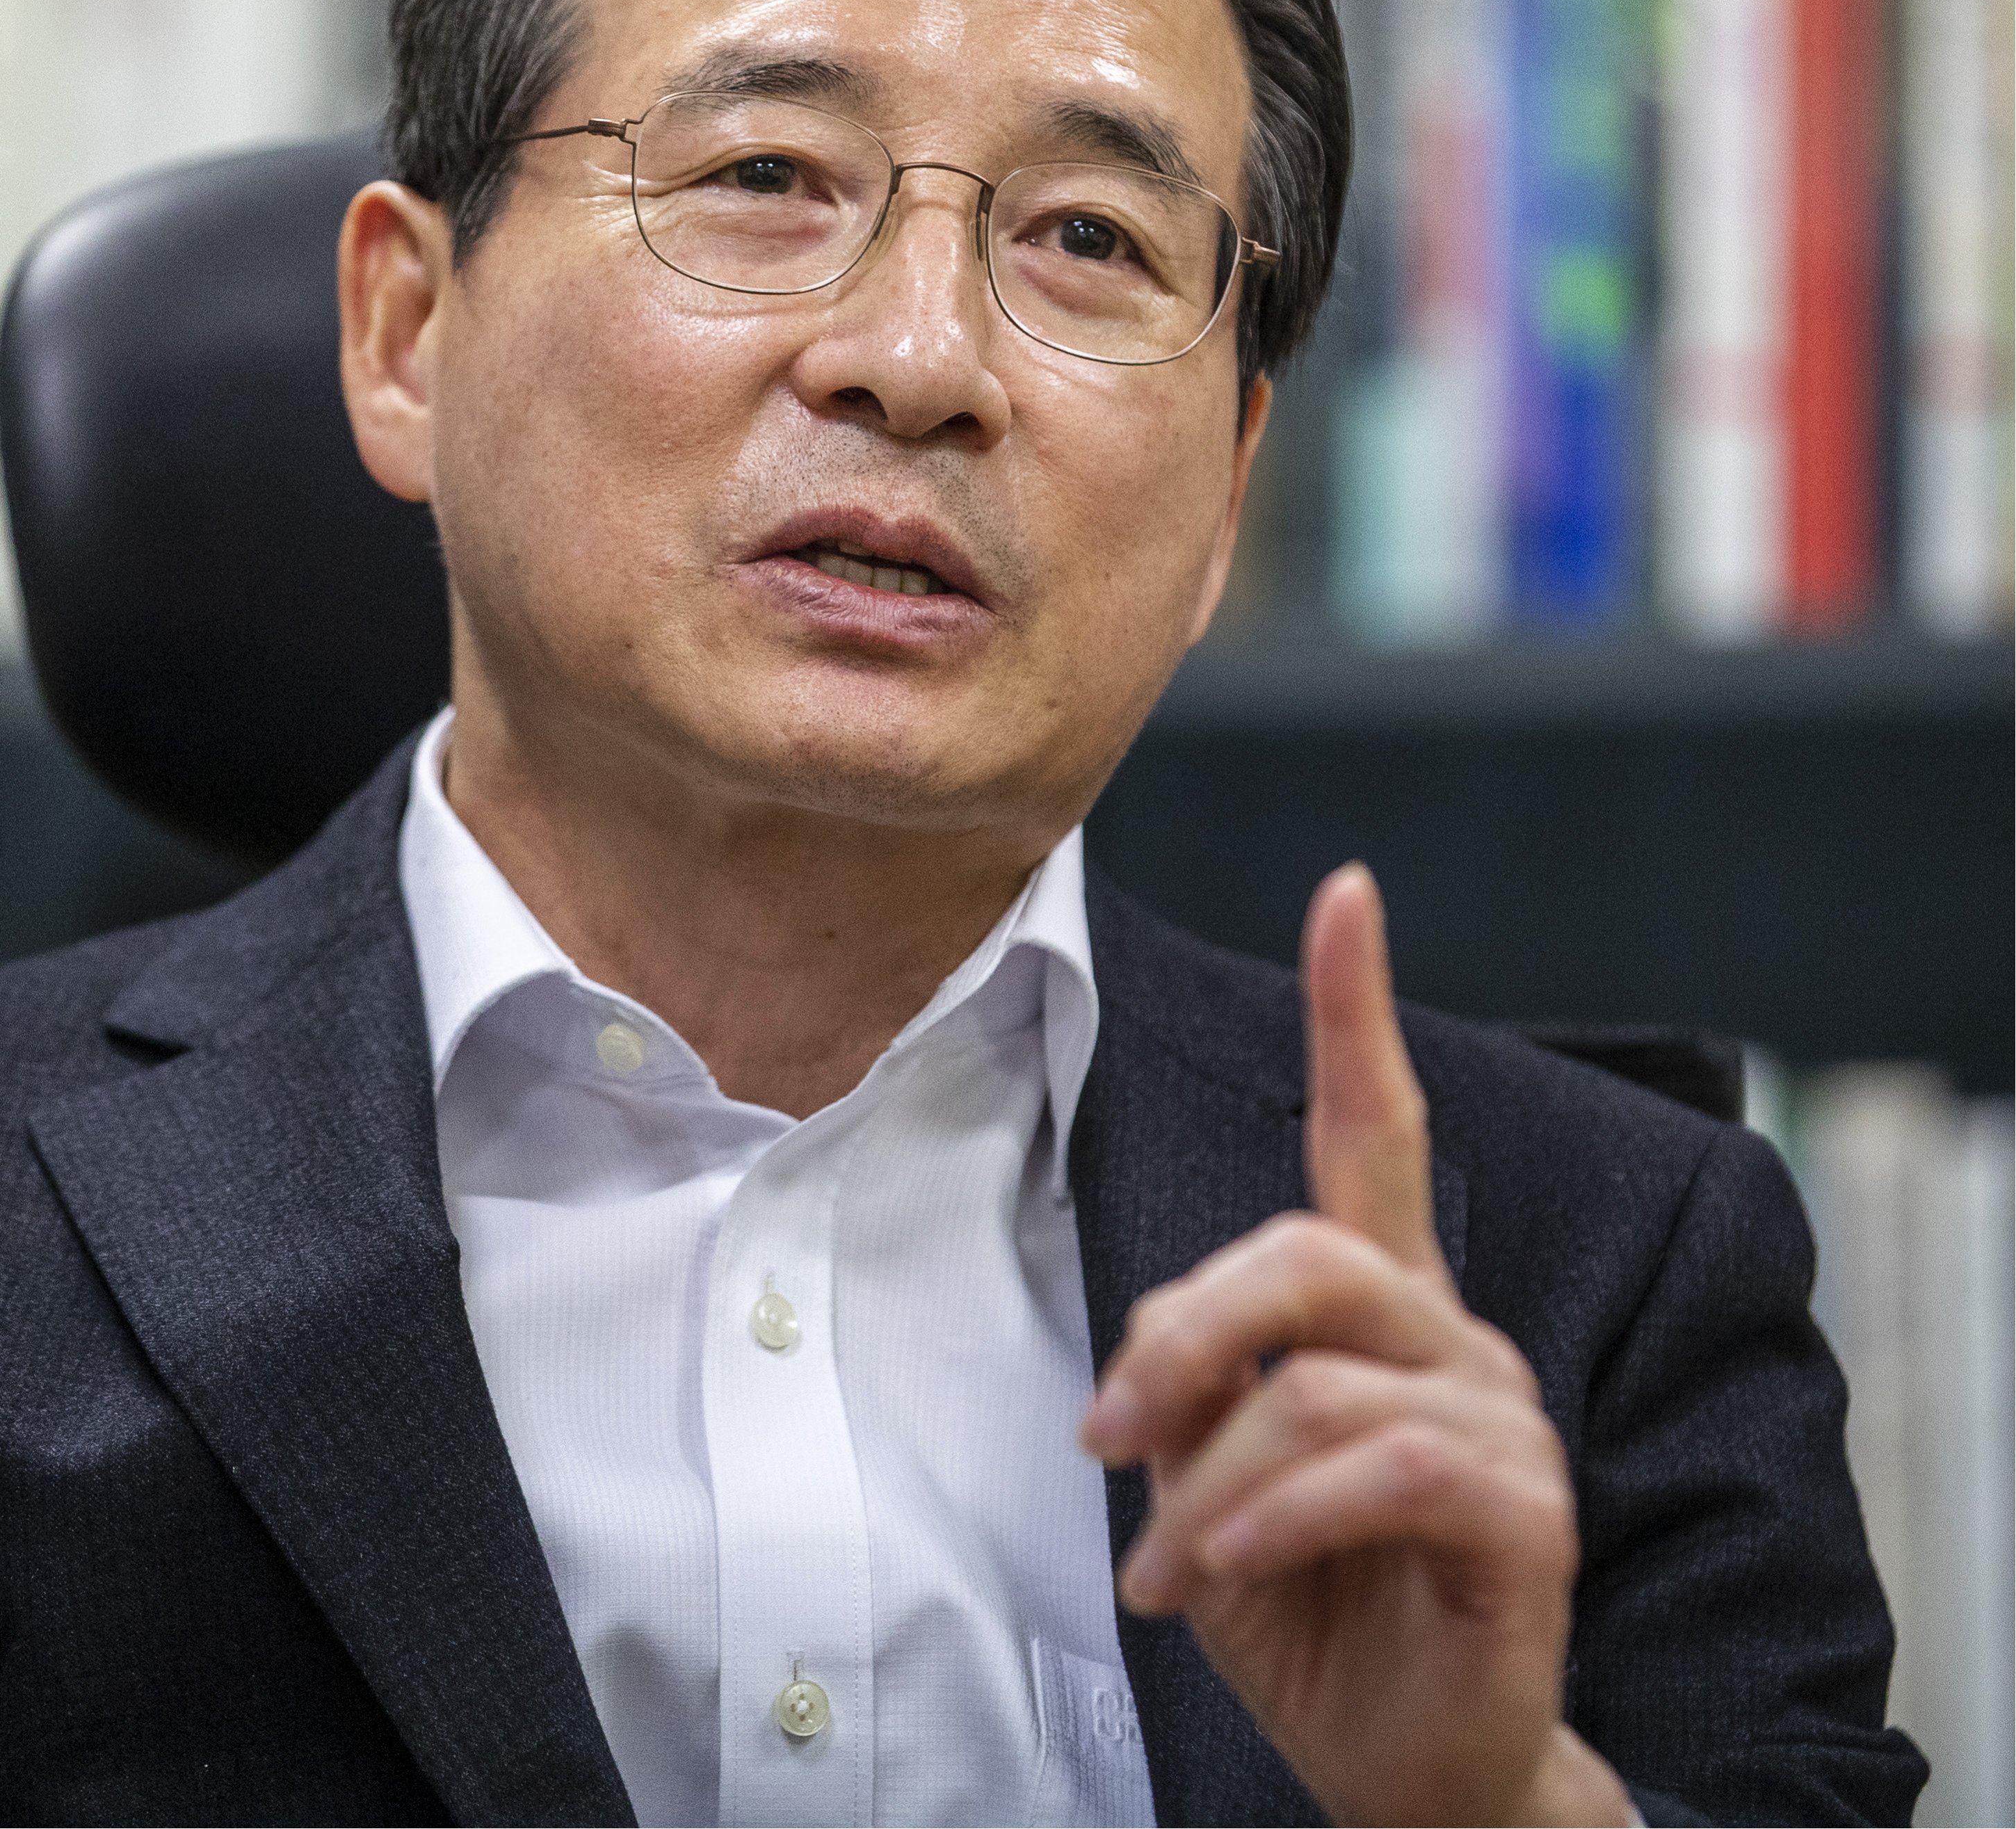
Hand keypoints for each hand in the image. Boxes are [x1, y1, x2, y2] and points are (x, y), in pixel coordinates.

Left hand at [1079, 865, 1632, 1826]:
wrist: (1404, 1763)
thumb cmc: (1306, 1604)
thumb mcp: (1206, 1477)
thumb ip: (1189, 1385)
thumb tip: (1150, 1364)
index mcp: (1379, 1308)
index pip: (1375, 1131)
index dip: (1355, 1010)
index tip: (1345, 892)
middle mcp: (1452, 1338)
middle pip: (1310, 1251)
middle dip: (1189, 1332)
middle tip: (1110, 1434)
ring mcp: (1500, 1422)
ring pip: (1322, 1384)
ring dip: (1211, 1488)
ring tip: (1169, 1573)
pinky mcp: (1524, 1516)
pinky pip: (1382, 1467)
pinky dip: (1274, 1520)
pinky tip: (1226, 1572)